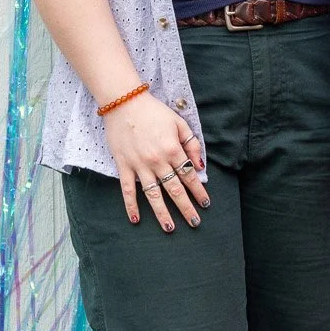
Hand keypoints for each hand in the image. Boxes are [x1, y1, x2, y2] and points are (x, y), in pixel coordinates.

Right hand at [102, 92, 208, 231]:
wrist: (124, 102)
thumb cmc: (153, 111)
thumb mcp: (179, 123)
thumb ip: (191, 144)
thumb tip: (200, 165)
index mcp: (173, 150)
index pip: (189, 176)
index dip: (199, 191)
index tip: (206, 204)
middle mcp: (158, 161)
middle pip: (174, 190)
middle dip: (186, 208)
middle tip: (194, 222)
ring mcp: (139, 166)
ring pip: (153, 195)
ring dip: (162, 213)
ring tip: (169, 228)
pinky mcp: (124, 166)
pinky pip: (127, 190)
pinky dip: (131, 206)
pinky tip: (136, 219)